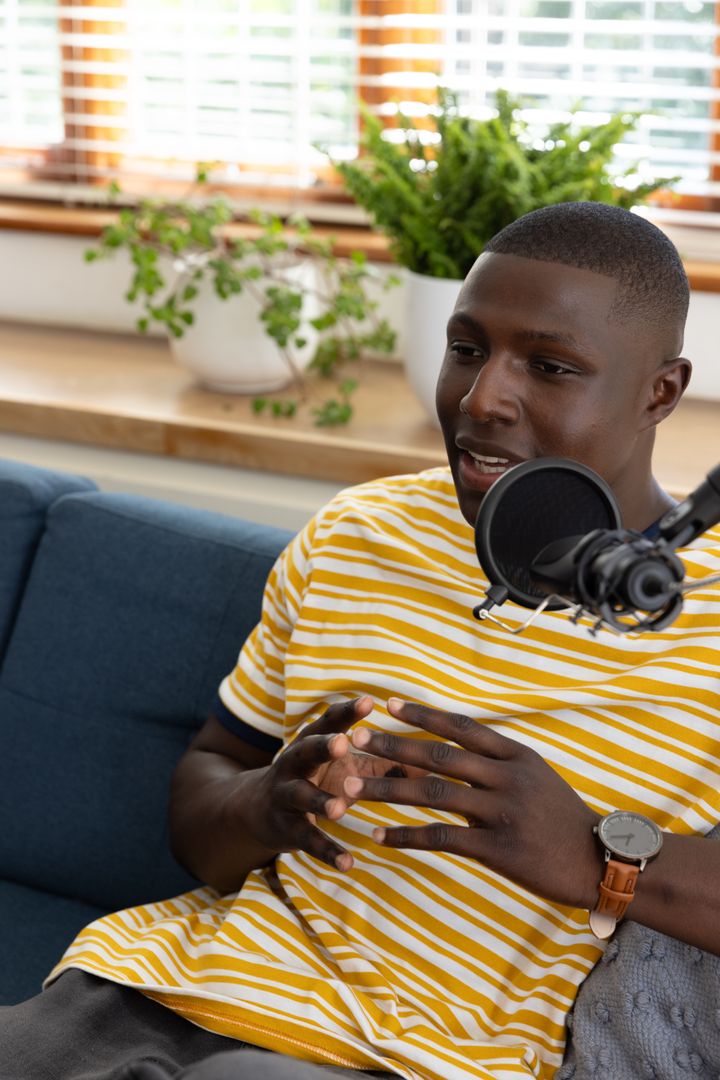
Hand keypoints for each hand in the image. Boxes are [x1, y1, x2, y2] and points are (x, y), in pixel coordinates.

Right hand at [232, 696, 375, 872]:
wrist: (258, 809)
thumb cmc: (317, 778)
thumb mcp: (345, 764)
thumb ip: (384, 760)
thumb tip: (432, 761)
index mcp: (312, 741)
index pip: (329, 722)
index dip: (347, 712)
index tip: (368, 701)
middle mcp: (295, 763)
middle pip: (306, 750)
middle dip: (323, 746)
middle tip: (342, 743)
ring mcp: (287, 795)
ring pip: (301, 796)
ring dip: (320, 802)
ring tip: (339, 809)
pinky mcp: (286, 827)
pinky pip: (307, 839)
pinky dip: (327, 851)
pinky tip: (348, 863)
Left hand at [343, 698, 601, 908]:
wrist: (600, 860)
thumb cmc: (562, 817)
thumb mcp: (535, 777)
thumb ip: (496, 763)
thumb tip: (450, 747)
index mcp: (515, 755)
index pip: (461, 727)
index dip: (422, 715)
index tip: (388, 704)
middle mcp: (507, 777)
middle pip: (438, 756)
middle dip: (393, 745)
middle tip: (357, 739)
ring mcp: (502, 813)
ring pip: (432, 795)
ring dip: (386, 789)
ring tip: (350, 789)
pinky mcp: (497, 849)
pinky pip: (441, 838)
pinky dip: (405, 836)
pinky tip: (378, 837)